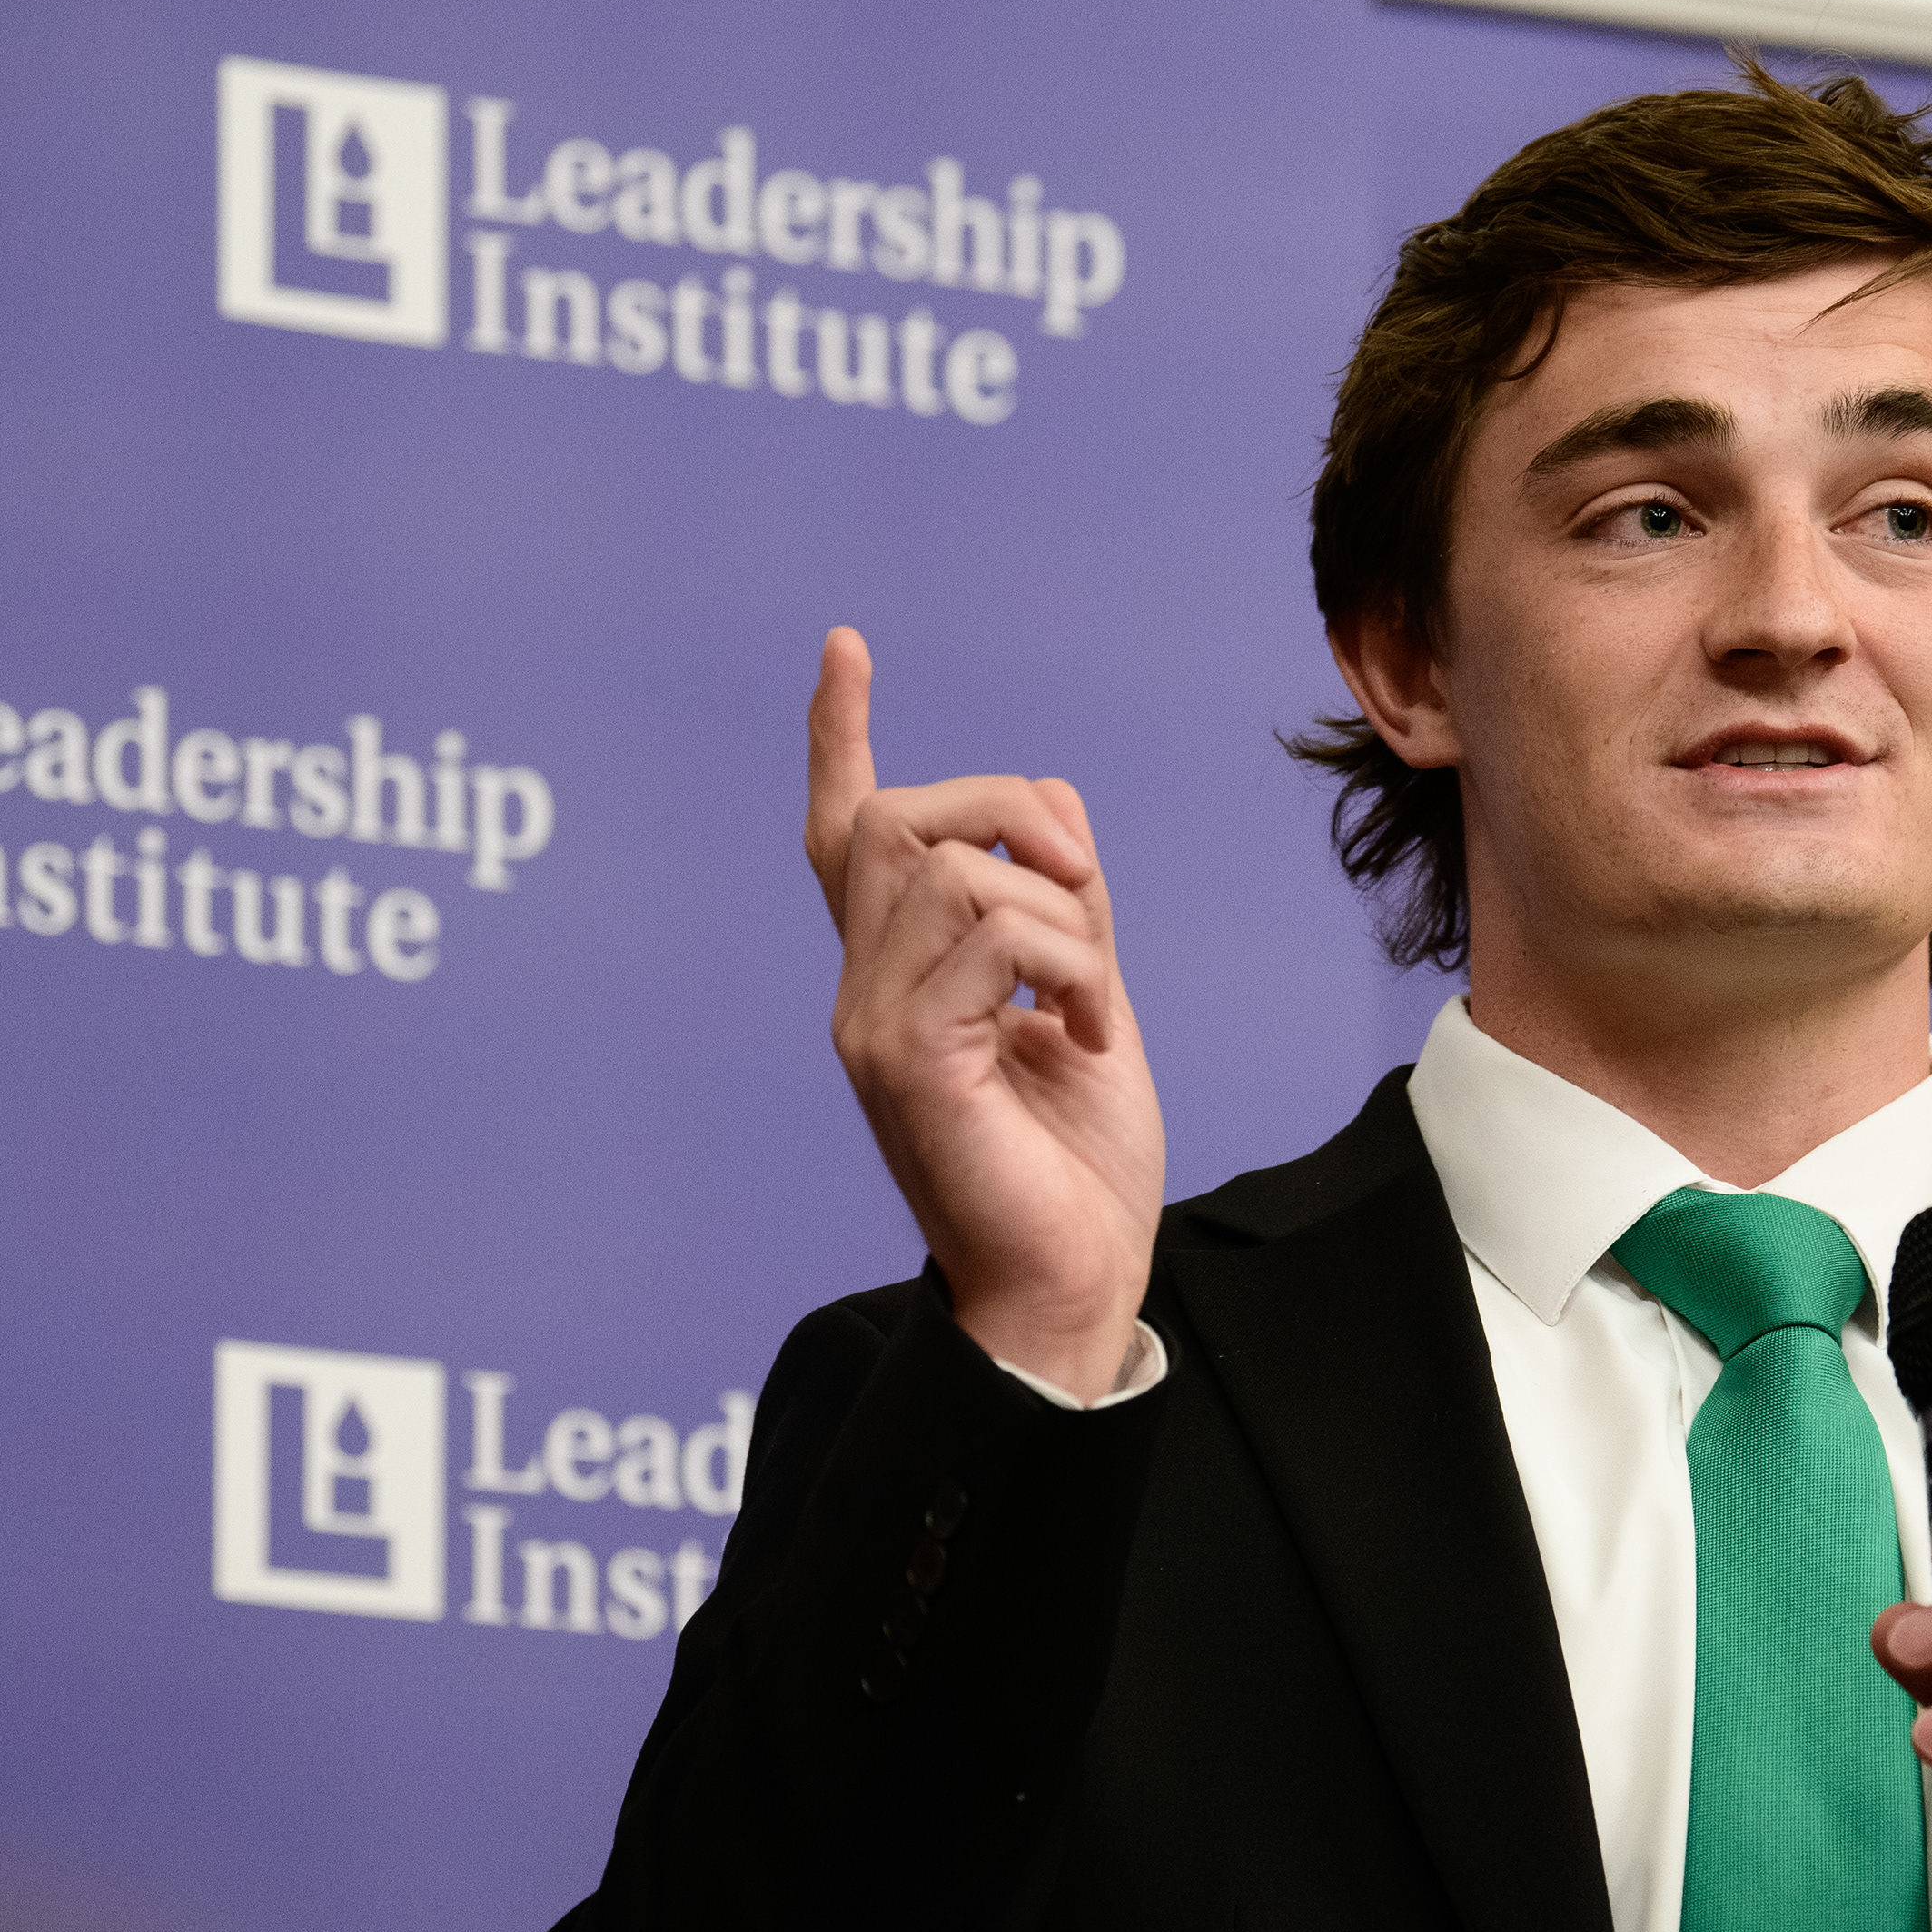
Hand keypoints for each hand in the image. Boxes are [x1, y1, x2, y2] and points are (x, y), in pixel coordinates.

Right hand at [804, 628, 1164, 1398]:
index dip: (840, 738)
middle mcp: (865, 990)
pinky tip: (1086, 1029)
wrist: (1074, 1282)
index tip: (843, 649)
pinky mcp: (907, 1060)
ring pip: (954, 870)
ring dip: (1061, 917)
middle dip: (1009, 810)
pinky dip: (1070, 966)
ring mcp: (873, 1023)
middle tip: (1089, 889)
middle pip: (900, 818)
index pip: (847, 834)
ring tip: (1091, 1001)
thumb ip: (1067, 911)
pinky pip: (993, 938)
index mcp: (902, 976)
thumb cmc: (1076, 1167)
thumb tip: (1055, 803)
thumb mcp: (1088, 1004)